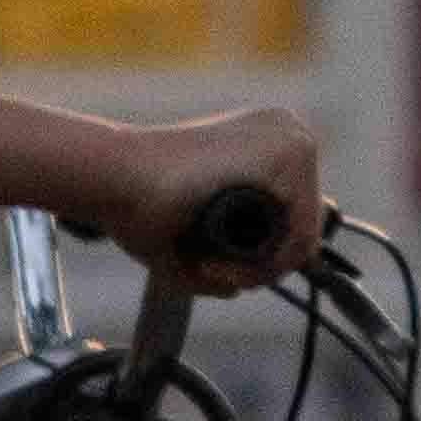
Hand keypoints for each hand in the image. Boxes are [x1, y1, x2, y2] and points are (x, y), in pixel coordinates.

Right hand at [86, 106, 326, 291]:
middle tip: (222, 276)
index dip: (268, 257)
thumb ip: (219, 259)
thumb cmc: (138, 202)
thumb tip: (239, 288)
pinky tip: (225, 265)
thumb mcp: (194, 231)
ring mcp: (292, 139)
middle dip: (267, 264)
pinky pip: (300, 232)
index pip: (300, 214)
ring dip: (264, 268)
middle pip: (308, 224)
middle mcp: (288, 132)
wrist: (112, 176)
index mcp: (270, 142)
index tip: (226, 274)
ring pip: (304, 233)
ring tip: (219, 272)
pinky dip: (268, 263)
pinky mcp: (288, 155)